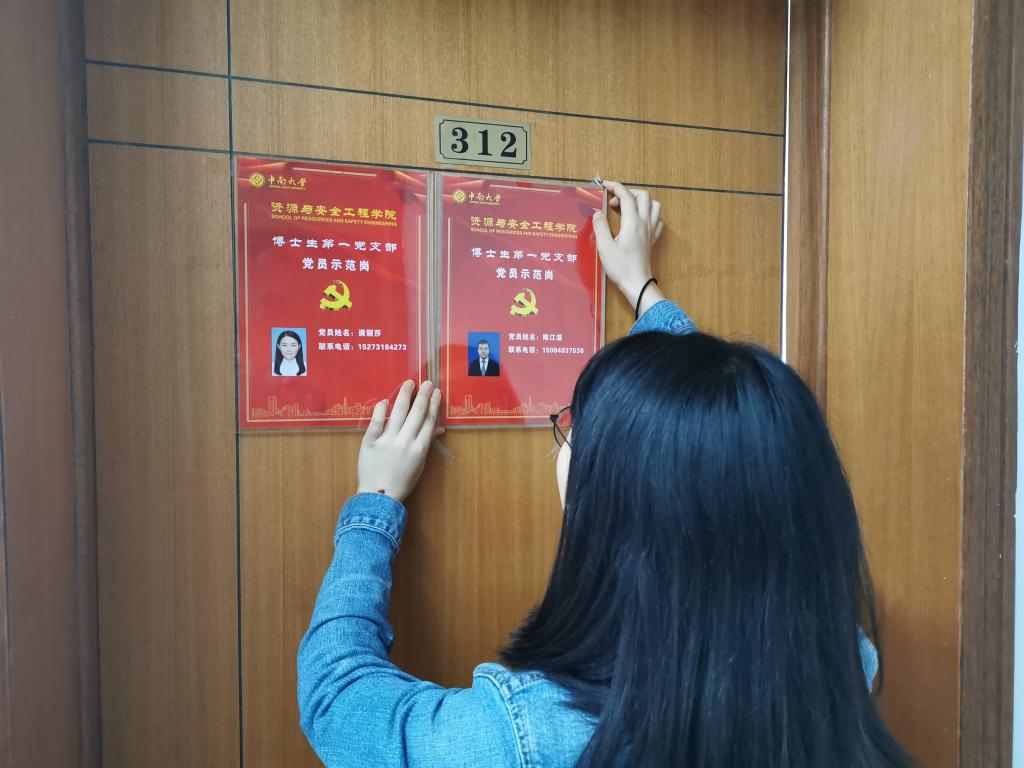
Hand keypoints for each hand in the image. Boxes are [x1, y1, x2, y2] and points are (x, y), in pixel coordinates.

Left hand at [357, 380, 443, 501]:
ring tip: (409, 383)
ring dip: (405, 396)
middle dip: (423, 395)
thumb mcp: (419, 464)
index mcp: (420, 448)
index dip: (434, 404)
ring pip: (398, 412)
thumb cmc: (402, 482)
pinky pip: (376, 421)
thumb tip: (438, 429)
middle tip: (427, 382)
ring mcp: (387, 440)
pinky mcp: (370, 441)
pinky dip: (381, 409)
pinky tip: (386, 400)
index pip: (429, 420)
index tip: (436, 392)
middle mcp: (405, 441)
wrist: (379, 496)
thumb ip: (426, 444)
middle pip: (417, 413)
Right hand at [592, 180, 665, 310]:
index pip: (626, 196)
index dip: (615, 187)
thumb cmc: (621, 268)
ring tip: (627, 208)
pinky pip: (657, 220)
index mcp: (633, 223)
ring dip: (641, 201)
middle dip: (627, 193)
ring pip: (654, 205)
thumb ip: (600, 227)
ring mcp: (651, 231)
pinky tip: (638, 221)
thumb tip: (597, 213)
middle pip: (643, 196)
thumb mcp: (605, 247)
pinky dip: (648, 214)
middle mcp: (645, 223)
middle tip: (613, 202)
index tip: (605, 185)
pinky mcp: (653, 240)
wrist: (637, 284)